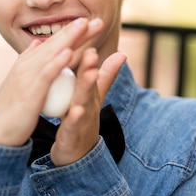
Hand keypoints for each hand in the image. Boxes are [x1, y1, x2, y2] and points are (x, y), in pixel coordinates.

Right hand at [0, 18, 107, 146]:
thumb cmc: (10, 112)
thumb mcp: (19, 83)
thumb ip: (29, 63)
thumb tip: (36, 43)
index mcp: (25, 65)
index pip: (51, 44)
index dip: (69, 32)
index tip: (86, 22)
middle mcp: (25, 66)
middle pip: (53, 44)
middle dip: (74, 30)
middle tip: (94, 19)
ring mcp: (26, 78)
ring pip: (51, 54)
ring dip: (69, 38)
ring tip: (84, 25)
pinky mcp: (29, 92)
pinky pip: (45, 75)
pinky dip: (57, 62)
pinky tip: (69, 53)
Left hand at [50, 49, 126, 165]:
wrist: (76, 155)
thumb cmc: (83, 119)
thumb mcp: (95, 96)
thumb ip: (106, 76)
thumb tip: (122, 53)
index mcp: (88, 93)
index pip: (89, 72)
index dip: (91, 58)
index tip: (91, 40)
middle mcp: (88, 104)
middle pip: (90, 85)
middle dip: (91, 69)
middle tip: (92, 52)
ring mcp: (82, 120)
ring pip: (83, 102)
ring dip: (86, 89)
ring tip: (88, 75)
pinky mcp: (73, 135)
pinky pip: (73, 126)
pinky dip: (75, 118)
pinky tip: (75, 110)